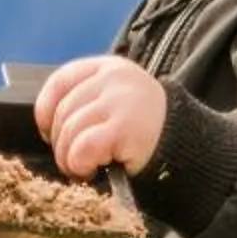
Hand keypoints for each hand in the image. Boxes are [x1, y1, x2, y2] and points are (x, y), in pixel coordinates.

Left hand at [35, 55, 166, 180]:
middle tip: (75, 161)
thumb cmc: (148, 132)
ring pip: (69, 133)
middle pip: (63, 113)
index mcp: (110, 67)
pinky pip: (81, 149)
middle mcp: (114, 79)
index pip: (60, 81)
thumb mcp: (118, 102)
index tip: (49, 132)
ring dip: (69, 160)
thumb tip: (50, 126)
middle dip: (61, 144)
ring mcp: (120, 101)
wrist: (190, 150)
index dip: (46, 111)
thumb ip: (89, 101)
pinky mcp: (124, 128)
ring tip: (86, 168)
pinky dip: (80, 165)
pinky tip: (94, 170)